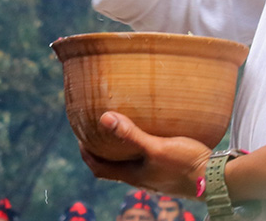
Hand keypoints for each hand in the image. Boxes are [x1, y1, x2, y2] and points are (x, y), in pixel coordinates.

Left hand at [79, 111, 209, 197]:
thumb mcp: (156, 147)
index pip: (99, 168)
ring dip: (120, 150)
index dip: (85, 154)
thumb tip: (104, 118)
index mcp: (132, 175)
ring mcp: (156, 177)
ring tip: (119, 130)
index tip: (79, 137)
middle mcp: (142, 179)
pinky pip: (147, 161)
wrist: (219, 180)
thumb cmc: (186, 164)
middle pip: (112, 167)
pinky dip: (139, 150)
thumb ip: (131, 134)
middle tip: (95, 131)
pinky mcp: (169, 172)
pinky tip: (147, 134)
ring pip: (130, 164)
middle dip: (101, 151)